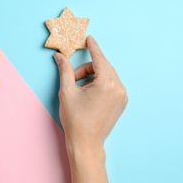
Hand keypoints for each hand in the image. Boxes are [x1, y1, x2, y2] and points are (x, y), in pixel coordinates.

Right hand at [54, 36, 127, 182]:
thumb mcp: (67, 92)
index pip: (99, 58)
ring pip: (107, 76)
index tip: (89, 39)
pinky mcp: (121, 103)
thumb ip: (65, 71)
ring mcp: (122, 96)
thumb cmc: (76, 119)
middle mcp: (119, 88)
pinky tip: (88, 94)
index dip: (93, 47)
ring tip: (79, 89)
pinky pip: (111, 85)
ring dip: (92, 77)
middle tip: (72, 77)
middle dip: (86, 68)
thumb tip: (59, 57)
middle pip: (102, 67)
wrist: (86, 143)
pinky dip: (99, 84)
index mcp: (107, 84)